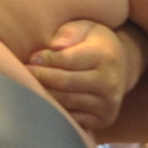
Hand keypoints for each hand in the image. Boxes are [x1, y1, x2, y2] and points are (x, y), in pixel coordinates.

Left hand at [30, 19, 147, 134]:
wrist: (122, 66)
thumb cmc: (95, 43)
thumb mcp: (86, 27)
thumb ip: (70, 32)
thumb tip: (55, 46)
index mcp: (105, 56)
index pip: (68, 60)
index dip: (46, 59)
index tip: (32, 58)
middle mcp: (110, 82)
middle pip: (65, 83)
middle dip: (41, 77)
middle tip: (25, 72)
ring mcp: (108, 104)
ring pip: (66, 102)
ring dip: (44, 94)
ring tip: (29, 85)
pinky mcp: (104, 119)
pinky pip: (72, 118)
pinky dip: (55, 110)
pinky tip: (44, 100)